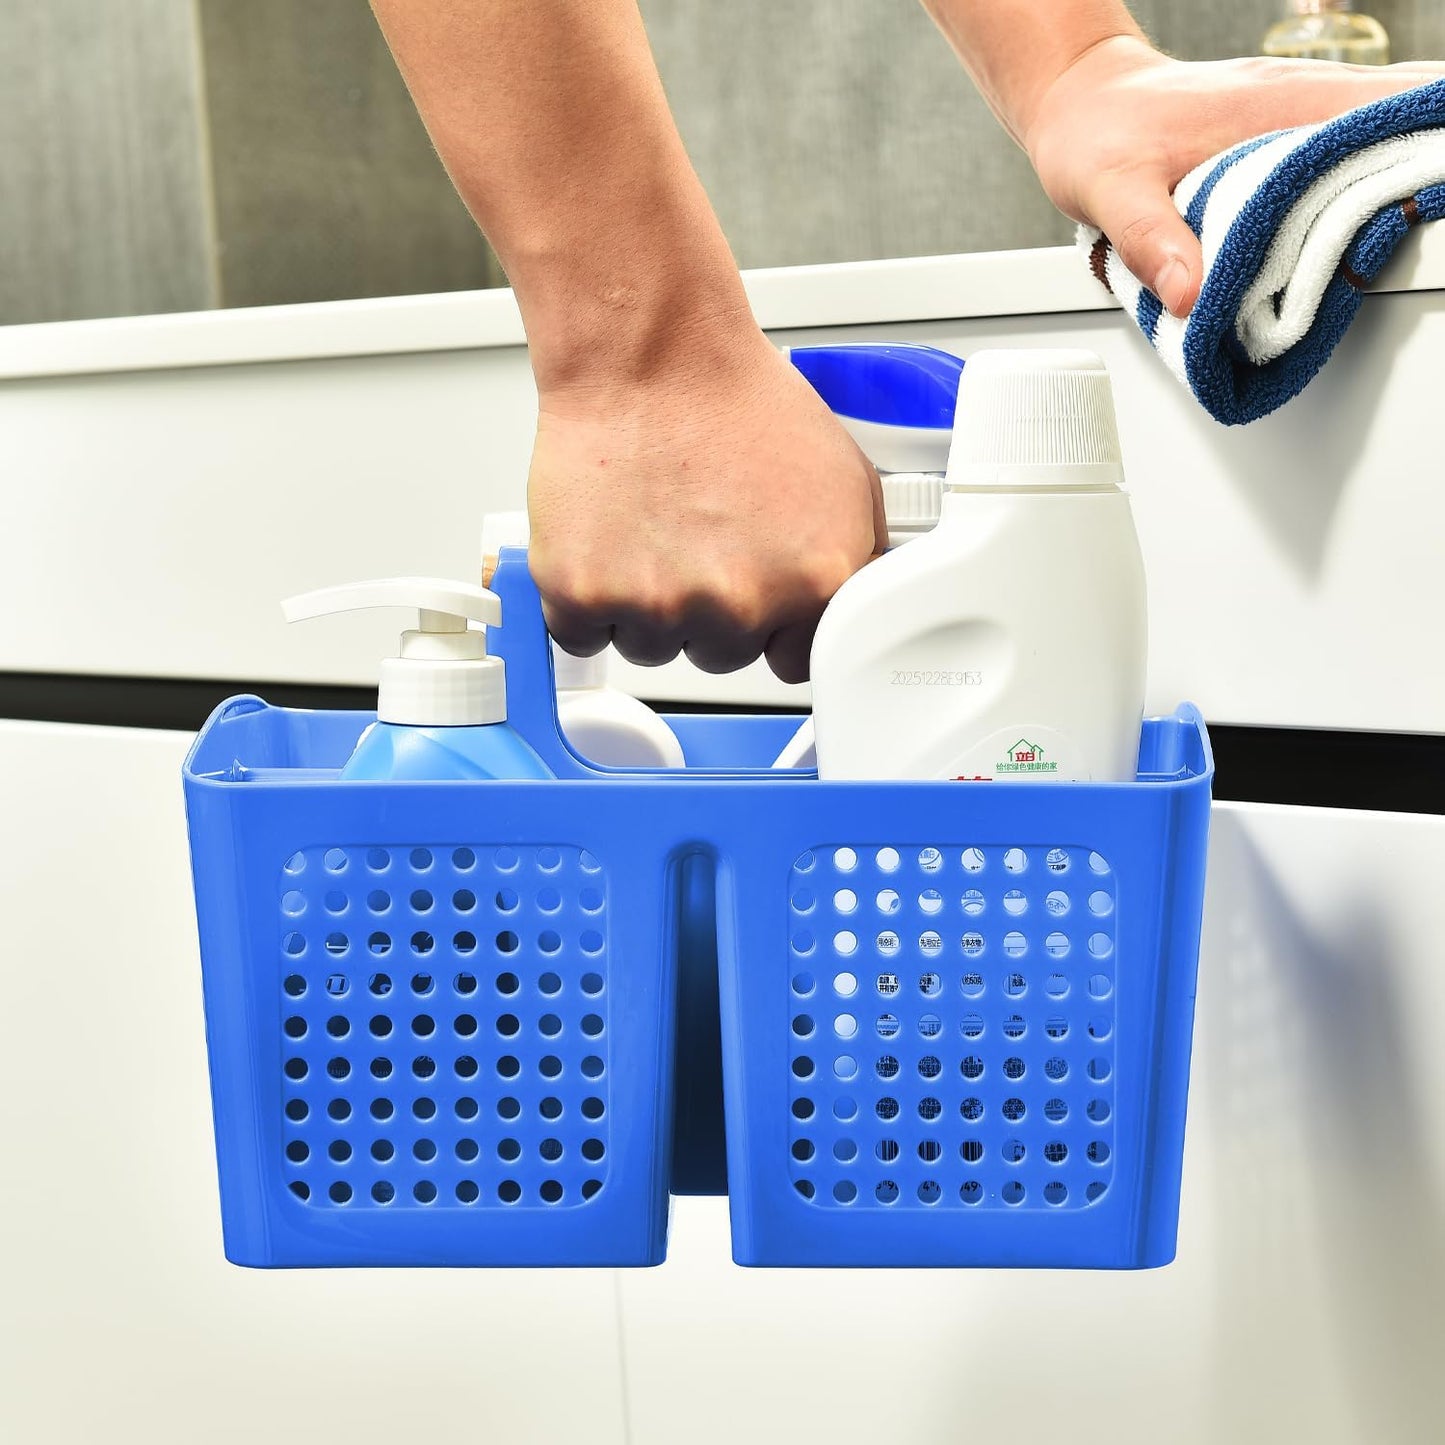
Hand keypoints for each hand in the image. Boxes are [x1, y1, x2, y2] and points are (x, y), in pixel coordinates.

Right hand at [527, 321, 885, 682]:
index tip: (757, 590)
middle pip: (722, 656)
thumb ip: (859, 561)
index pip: (797, 663)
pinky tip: (610, 540)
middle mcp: (738, 605)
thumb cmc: (736, 403)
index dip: (774, 626)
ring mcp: (658, 607)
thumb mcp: (846, 480)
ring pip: (653, 646)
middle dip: (711, 607)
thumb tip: (862, 613)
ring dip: (649, 604)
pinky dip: (588, 598)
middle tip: (699, 532)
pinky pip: (584, 634)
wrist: (650, 355)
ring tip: (655, 525)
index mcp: (813, 583)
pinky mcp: (582, 596)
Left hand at [1025, 37, 1444, 316]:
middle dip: (1413, 174)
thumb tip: (1190, 294)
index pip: (1382, 111)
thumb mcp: (1109, 192)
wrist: (1077, 101)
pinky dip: (1357, 182)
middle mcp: (1298, 98)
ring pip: (1375, 136)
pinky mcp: (1283, 132)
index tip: (1427, 197)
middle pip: (1396, 123)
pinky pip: (1341, 150)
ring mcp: (1295, 112)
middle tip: (1411, 230)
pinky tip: (1353, 223)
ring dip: (1391, 179)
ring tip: (1393, 233)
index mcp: (1273, 104)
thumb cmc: (1092, 135)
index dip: (1418, 150)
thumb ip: (1151, 241)